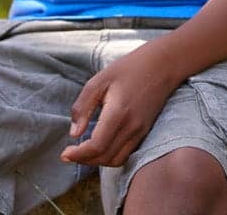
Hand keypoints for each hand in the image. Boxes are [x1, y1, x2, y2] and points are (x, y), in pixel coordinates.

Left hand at [59, 45, 177, 166]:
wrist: (161, 66)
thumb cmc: (128, 69)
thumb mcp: (99, 80)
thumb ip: (83, 107)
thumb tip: (74, 133)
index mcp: (118, 113)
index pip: (97, 146)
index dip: (78, 155)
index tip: (65, 153)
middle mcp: (132, 127)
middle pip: (105, 157)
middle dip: (84, 160)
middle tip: (69, 153)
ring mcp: (141, 131)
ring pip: (116, 160)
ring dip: (97, 161)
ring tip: (83, 152)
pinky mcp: (144, 132)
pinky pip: (126, 154)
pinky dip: (110, 157)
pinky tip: (100, 147)